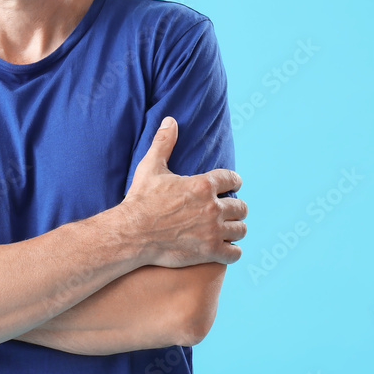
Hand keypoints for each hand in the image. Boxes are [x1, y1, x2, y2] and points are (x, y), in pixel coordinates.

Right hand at [118, 116, 246, 266]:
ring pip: (241, 229)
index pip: (233, 179)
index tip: (231, 185)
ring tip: (227, 229)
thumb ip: (164, 143)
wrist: (131, 233)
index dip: (233, 181)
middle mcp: (212, 207)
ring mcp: (212, 231)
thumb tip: (170, 120)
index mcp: (202, 185)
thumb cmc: (140, 200)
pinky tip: (224, 248)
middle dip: (235, 208)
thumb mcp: (150, 167)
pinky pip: (235, 253)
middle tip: (226, 211)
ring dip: (235, 229)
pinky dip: (232, 251)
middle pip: (241, 207)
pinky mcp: (209, 251)